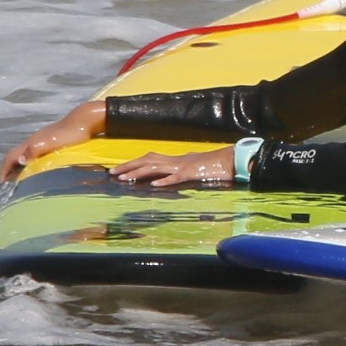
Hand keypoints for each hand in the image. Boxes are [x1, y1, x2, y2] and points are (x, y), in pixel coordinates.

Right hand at [0, 99, 109, 181]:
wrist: (85, 120)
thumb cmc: (70, 133)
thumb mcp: (52, 143)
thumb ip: (35, 150)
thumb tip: (20, 161)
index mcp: (31, 142)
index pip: (11, 156)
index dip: (4, 169)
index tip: (0, 183)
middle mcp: (33, 140)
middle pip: (15, 154)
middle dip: (8, 168)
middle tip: (8, 183)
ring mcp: (42, 139)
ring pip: (24, 153)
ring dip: (18, 165)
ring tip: (19, 178)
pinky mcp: (50, 140)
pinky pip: (33, 153)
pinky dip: (29, 162)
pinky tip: (36, 167)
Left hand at [112, 150, 234, 190]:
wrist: (234, 159)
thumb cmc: (215, 165)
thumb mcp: (194, 168)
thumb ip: (180, 171)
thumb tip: (167, 177)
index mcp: (176, 160)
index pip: (149, 159)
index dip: (133, 164)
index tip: (117, 170)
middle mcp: (177, 161)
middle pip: (148, 161)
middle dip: (128, 166)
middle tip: (112, 173)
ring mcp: (184, 166)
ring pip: (157, 167)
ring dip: (139, 172)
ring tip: (124, 178)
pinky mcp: (194, 173)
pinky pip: (178, 177)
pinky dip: (166, 180)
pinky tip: (154, 185)